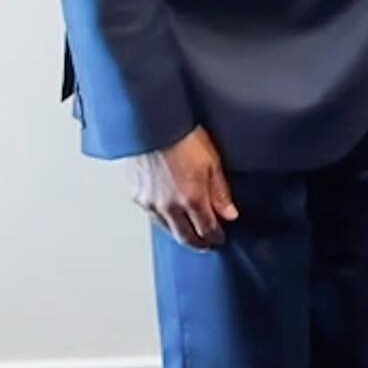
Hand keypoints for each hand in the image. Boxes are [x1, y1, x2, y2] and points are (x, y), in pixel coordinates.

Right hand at [130, 127, 238, 248]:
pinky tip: (169, 216)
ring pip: (167, 229)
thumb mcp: (212, 162)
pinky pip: (152, 215)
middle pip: (185, 237)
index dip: (215, 238)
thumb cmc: (183, 136)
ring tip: (189, 232)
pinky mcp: (137, 196)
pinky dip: (163, 220)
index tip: (220, 238)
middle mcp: (169, 206)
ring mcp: (150, 203)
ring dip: (180, 233)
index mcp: (191, 199)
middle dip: (198, 243)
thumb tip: (229, 214)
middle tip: (206, 244)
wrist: (152, 123)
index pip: (206, 231)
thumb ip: (220, 192)